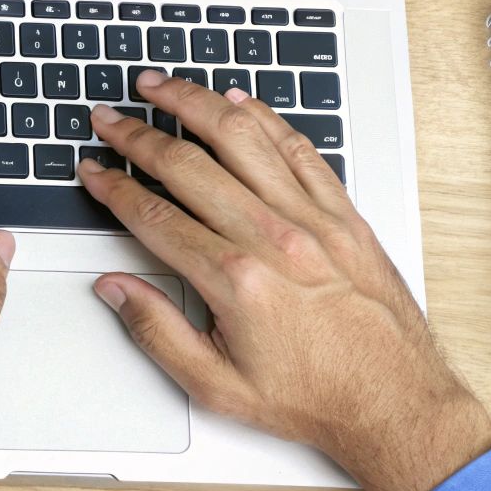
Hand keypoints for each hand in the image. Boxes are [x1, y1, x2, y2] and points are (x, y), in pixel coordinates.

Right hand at [82, 70, 490, 490]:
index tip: (93, 170)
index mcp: (235, 281)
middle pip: (188, 165)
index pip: (153, 216)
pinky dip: (265, 119)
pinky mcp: (344, 216)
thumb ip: (156, 331)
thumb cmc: (315, 399)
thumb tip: (114, 289)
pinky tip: (239, 103)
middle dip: (138, 136)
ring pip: (242, 140)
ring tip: (162, 85)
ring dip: (195, 104)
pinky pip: (298, 150)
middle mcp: (274, 239)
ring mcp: (313, 220)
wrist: (397, 405)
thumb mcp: (216, 386)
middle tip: (109, 118)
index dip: (113, 187)